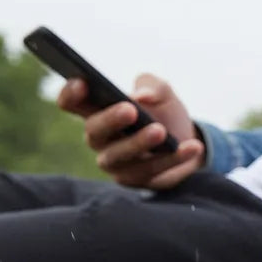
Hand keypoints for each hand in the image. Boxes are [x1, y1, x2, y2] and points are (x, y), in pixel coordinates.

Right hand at [57, 73, 204, 188]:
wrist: (188, 139)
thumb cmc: (163, 111)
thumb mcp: (162, 92)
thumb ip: (152, 86)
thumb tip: (142, 96)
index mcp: (97, 110)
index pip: (72, 103)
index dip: (71, 94)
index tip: (82, 82)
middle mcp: (100, 139)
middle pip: (94, 131)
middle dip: (110, 120)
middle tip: (130, 110)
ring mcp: (115, 162)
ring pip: (119, 156)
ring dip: (140, 143)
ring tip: (161, 131)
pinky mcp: (136, 180)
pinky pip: (152, 171)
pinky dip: (173, 158)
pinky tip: (191, 147)